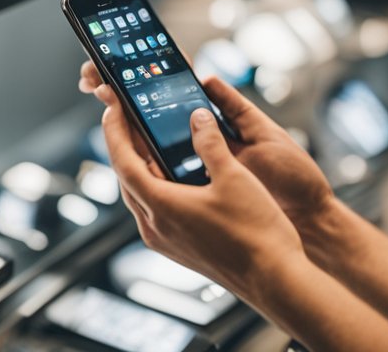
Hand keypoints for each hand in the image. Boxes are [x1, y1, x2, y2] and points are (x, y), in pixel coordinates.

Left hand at [96, 86, 304, 300]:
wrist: (274, 280)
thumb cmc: (255, 233)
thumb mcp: (233, 176)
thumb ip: (210, 143)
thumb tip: (197, 117)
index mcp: (161, 206)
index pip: (122, 161)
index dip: (115, 130)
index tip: (112, 107)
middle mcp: (155, 227)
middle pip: (127, 178)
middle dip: (125, 145)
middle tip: (129, 117)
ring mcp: (165, 241)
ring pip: (140, 195)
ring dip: (141, 166)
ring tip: (149, 139)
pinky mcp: (178, 248)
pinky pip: (155, 209)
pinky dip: (156, 185)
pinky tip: (174, 173)